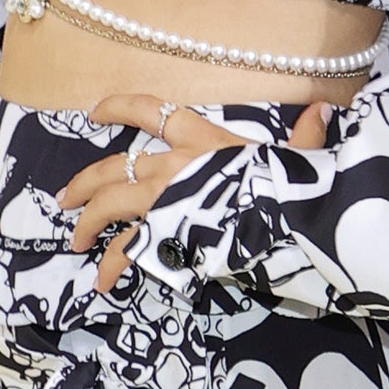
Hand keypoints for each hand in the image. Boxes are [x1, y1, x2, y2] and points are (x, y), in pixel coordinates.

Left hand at [59, 95, 329, 292]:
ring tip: (75, 241)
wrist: (291, 216)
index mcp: (203, 136)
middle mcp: (175, 162)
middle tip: (65, 198)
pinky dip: (110, 264)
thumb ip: (305, 135)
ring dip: (86, 222)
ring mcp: (166, 196)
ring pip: (110, 202)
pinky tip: (101, 281)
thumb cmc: (295, 184)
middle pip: (114, 164)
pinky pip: (127, 246)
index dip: (117, 107)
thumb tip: (323, 110)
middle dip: (85, 182)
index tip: (93, 112)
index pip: (150, 110)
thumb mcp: (300, 155)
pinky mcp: (166, 230)